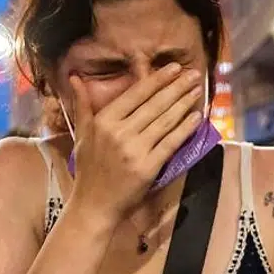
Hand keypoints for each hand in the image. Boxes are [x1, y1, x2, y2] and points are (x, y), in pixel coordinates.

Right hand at [67, 63, 204, 222]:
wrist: (94, 205)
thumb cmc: (89, 170)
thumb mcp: (82, 134)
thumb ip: (82, 104)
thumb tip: (76, 77)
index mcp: (104, 121)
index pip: (136, 94)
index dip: (157, 79)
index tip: (173, 67)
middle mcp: (119, 132)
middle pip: (154, 104)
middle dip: (177, 87)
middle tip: (194, 74)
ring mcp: (135, 150)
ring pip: (165, 120)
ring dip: (184, 103)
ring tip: (197, 91)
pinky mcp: (148, 167)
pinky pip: (170, 142)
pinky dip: (185, 128)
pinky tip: (196, 117)